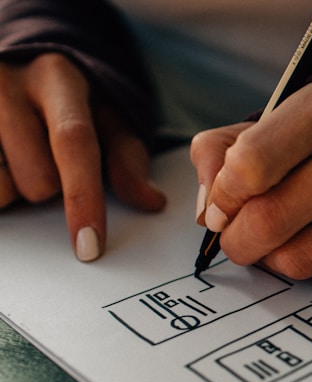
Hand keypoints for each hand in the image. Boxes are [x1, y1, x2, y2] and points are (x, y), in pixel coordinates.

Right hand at [0, 53, 165, 260]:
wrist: (21, 59)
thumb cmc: (73, 100)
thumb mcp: (109, 118)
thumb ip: (129, 159)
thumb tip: (150, 201)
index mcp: (58, 79)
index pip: (74, 143)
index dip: (84, 199)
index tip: (89, 245)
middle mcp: (8, 83)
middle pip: (37, 178)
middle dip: (50, 189)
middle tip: (49, 163)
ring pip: (0, 187)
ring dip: (14, 188)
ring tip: (19, 158)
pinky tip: (2, 163)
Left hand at [190, 81, 311, 279]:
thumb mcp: (273, 117)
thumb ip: (222, 149)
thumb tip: (207, 210)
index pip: (253, 161)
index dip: (223, 193)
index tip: (218, 202)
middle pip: (269, 216)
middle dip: (232, 235)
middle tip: (228, 229)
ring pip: (288, 251)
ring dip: (256, 253)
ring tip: (259, 234)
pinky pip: (309, 265)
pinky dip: (282, 261)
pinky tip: (287, 241)